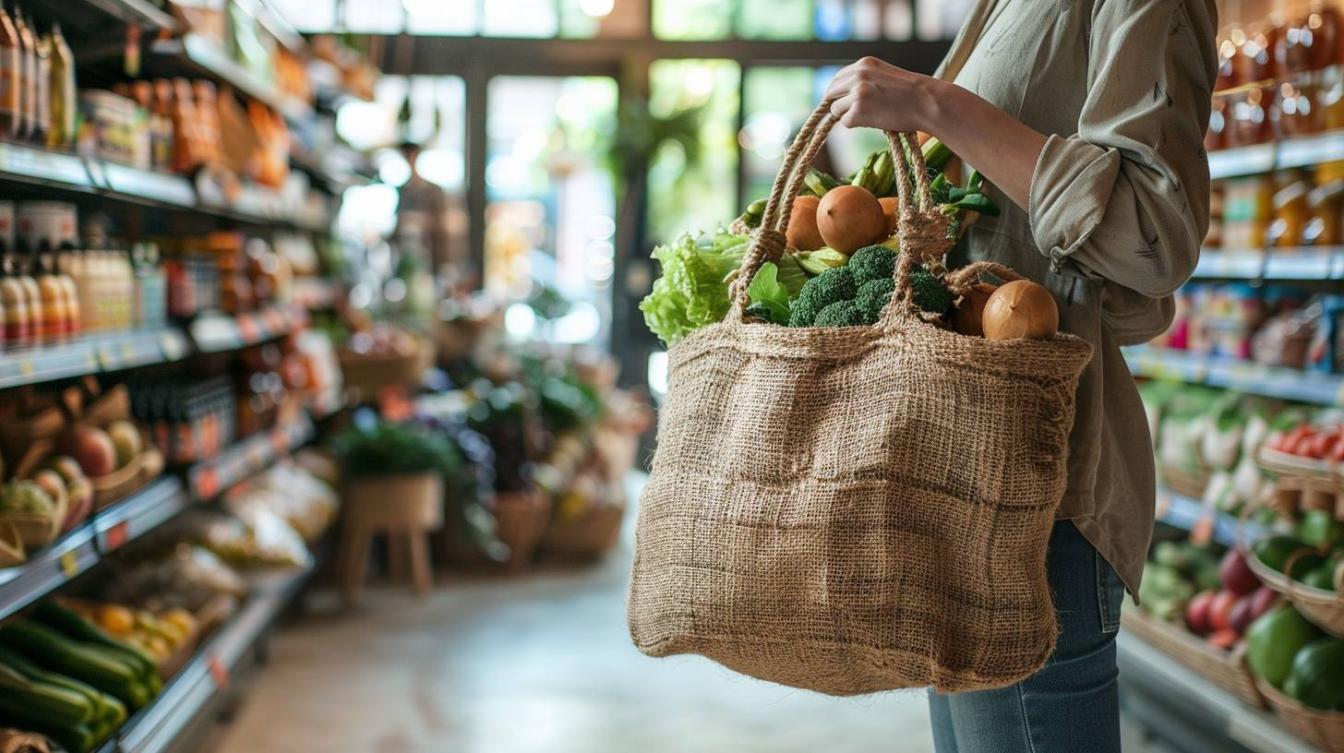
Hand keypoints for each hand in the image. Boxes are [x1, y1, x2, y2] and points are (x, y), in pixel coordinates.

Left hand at [823, 57, 941, 132]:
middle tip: (852, 113)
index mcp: (864, 64)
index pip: (837, 78)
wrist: (927, 102)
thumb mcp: (884, 76)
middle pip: (831, 93)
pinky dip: (856, 125)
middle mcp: (857, 75)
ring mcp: (856, 92)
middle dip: (838, 104)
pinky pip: (845, 122)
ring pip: (835, 109)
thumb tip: (842, 96)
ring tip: (870, 116)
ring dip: (848, 115)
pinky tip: (873, 121)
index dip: (839, 93)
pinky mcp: (858, 110)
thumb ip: (864, 80)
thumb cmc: (911, 93)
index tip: (842, 102)